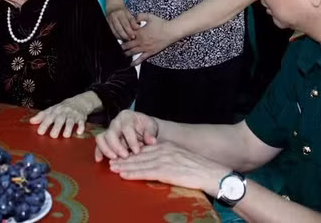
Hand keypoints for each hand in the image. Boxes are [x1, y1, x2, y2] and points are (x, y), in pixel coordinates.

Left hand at [29, 92, 97, 137]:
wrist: (79, 102)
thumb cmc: (62, 108)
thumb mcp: (52, 110)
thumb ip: (42, 116)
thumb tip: (31, 121)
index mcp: (55, 111)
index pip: (49, 117)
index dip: (44, 124)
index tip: (40, 132)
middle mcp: (64, 113)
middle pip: (60, 119)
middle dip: (56, 127)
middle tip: (53, 136)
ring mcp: (73, 115)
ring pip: (70, 121)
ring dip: (68, 128)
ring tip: (65, 136)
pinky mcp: (81, 118)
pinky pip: (82, 122)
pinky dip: (81, 127)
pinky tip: (79, 132)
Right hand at [94, 109, 158, 160]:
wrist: (142, 128)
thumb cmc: (146, 127)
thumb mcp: (151, 127)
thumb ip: (150, 133)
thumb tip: (151, 141)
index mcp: (126, 117)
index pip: (126, 128)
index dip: (131, 140)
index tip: (137, 151)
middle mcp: (115, 122)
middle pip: (110, 133)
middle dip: (117, 146)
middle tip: (125, 156)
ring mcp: (109, 130)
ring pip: (101, 138)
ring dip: (106, 149)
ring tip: (114, 159)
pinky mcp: (105, 138)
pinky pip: (99, 144)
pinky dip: (98, 151)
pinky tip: (99, 159)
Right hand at [106, 5, 140, 40]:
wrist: (113, 6)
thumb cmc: (122, 11)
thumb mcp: (129, 14)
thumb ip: (133, 21)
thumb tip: (137, 27)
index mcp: (121, 13)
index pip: (126, 24)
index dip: (130, 31)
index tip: (133, 36)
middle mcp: (114, 16)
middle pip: (119, 29)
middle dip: (125, 35)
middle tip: (130, 39)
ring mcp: (109, 20)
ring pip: (114, 31)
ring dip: (121, 37)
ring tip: (126, 40)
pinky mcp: (107, 23)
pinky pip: (112, 32)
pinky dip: (116, 36)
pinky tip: (121, 38)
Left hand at [108, 142, 225, 192]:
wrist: (210, 173)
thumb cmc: (197, 168)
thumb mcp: (179, 156)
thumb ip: (167, 156)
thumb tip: (156, 163)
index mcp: (166, 146)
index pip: (144, 149)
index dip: (131, 153)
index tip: (120, 155)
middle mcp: (162, 151)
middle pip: (138, 155)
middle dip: (123, 159)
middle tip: (110, 162)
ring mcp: (163, 160)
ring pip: (138, 163)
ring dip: (124, 166)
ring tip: (112, 168)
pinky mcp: (165, 171)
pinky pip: (145, 172)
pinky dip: (132, 173)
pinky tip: (123, 175)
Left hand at [121, 13, 174, 65]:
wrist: (171, 31)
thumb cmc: (161, 23)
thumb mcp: (149, 16)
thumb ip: (139, 16)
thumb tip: (133, 19)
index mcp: (139, 32)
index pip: (126, 35)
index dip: (121, 36)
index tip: (118, 37)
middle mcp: (140, 41)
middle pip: (127, 45)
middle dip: (121, 46)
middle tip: (117, 48)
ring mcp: (145, 47)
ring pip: (132, 52)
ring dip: (126, 54)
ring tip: (121, 55)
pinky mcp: (150, 52)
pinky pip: (141, 58)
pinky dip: (135, 62)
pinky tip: (131, 64)